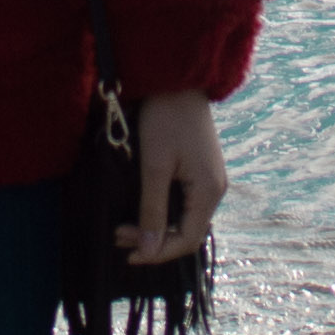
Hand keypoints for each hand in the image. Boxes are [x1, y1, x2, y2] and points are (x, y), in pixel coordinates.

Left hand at [126, 93, 226, 266]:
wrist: (178, 80)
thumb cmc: (165, 119)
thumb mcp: (155, 167)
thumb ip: (153, 210)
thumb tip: (150, 250)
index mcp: (209, 191)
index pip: (188, 240)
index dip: (159, 253)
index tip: (129, 253)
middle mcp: (215, 190)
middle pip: (187, 232)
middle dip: (153, 240)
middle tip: (119, 236)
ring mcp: (210, 180)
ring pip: (185, 219)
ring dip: (156, 227)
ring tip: (124, 226)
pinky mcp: (201, 171)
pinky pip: (184, 203)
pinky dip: (163, 212)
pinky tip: (143, 210)